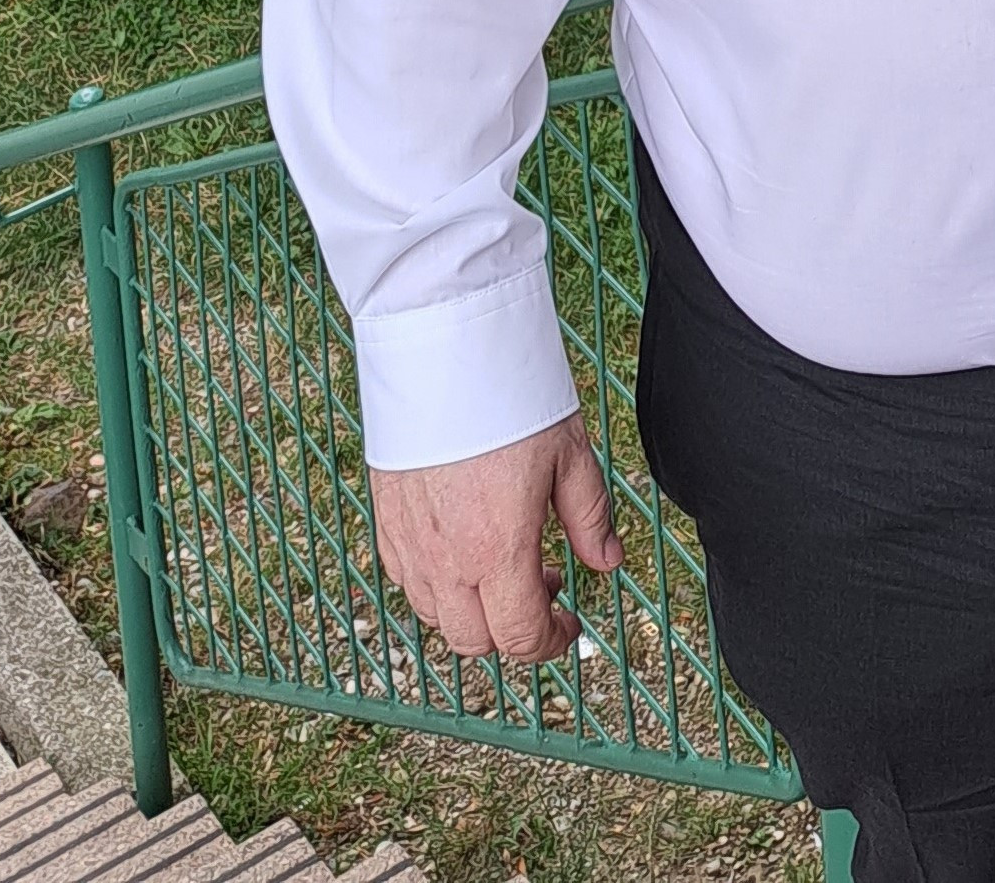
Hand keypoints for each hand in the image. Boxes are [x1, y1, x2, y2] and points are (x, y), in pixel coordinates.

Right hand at [371, 410, 620, 664]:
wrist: (442, 352)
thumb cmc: (507, 396)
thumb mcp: (569, 454)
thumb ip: (590, 516)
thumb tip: (608, 560)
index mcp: (497, 551)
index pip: (519, 637)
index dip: (551, 641)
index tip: (568, 624)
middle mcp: (446, 560)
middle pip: (474, 641)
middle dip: (512, 630)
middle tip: (542, 584)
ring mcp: (410, 545)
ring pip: (437, 616)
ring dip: (473, 609)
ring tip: (504, 562)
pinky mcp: (386, 522)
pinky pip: (407, 581)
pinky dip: (437, 585)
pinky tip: (462, 547)